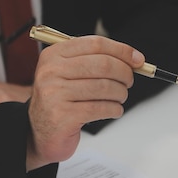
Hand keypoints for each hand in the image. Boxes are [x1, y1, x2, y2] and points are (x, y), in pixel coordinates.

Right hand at [26, 35, 144, 170]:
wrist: (40, 133)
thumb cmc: (60, 101)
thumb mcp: (69, 74)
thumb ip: (96, 62)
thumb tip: (134, 59)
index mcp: (54, 55)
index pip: (95, 44)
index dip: (121, 51)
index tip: (137, 60)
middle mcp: (51, 72)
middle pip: (103, 64)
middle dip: (124, 73)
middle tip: (129, 82)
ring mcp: (55, 94)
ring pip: (104, 87)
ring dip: (120, 94)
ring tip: (119, 98)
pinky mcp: (63, 116)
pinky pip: (101, 108)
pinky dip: (114, 109)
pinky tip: (113, 110)